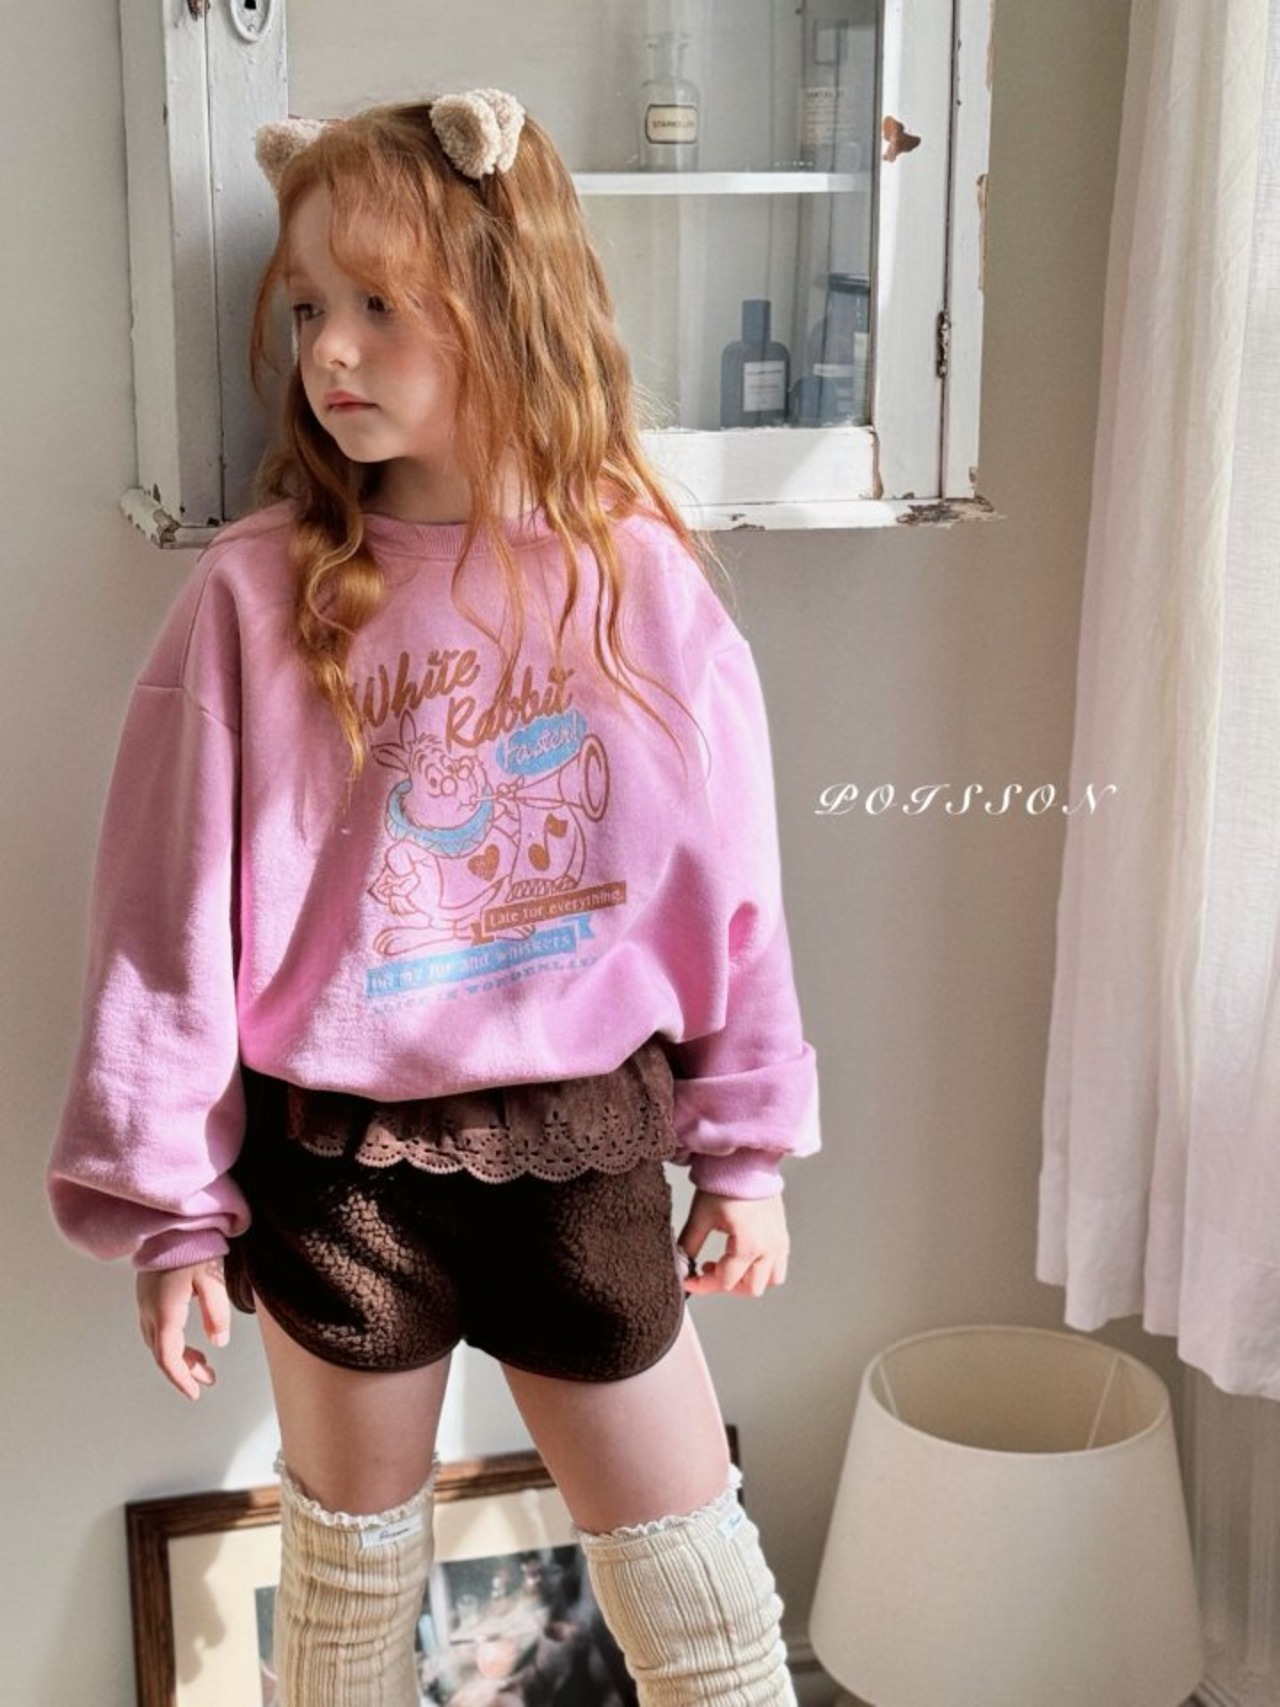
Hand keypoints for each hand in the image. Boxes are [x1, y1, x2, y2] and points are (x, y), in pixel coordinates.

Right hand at [136, 1260, 230, 1400]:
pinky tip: (188, 1338)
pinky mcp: (147, 1293)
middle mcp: (149, 1311)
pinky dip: (172, 1340)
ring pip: (158, 1341)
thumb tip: (218, 1342)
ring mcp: (145, 1302)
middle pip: (163, 1352)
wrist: (170, 1221)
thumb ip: (216, 1313)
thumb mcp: (211, 1279)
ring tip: (203, 1363)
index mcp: (164, 1312)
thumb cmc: (193, 1246)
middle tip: (209, 1379)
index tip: (195, 1393)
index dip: (182, 1379)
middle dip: (185, 1370)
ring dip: (179, 1355)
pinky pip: (156, 1327)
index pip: (168, 1357)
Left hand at [676, 1190, 789, 1297]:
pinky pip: (778, 1264)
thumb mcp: (701, 1216)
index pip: (725, 1281)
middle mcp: (769, 1248)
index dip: (703, 1285)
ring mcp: (779, 1242)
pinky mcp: (782, 1234)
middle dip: (726, 1284)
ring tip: (728, 1264)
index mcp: (748, 1245)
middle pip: (750, 1288)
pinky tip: (743, 1254)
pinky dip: (761, 1267)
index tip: (688, 1280)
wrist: (746, 1159)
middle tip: (707, 1270)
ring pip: (769, 1281)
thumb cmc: (725, 1182)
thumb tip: (680, 1264)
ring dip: (748, 1279)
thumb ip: (689, 1245)